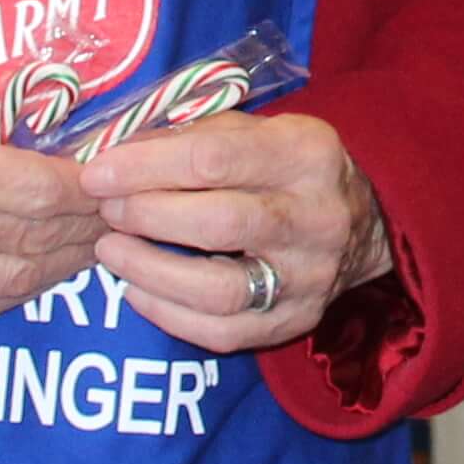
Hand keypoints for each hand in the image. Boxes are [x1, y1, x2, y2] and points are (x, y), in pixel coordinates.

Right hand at [0, 93, 104, 337]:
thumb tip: (35, 150)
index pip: (35, 188)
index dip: (86, 188)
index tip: (115, 179)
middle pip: (32, 237)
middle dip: (86, 226)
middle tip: (120, 212)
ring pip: (13, 280)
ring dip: (62, 263)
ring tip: (93, 243)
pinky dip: (18, 291)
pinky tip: (43, 271)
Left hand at [81, 111, 389, 356]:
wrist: (366, 220)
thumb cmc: (290, 167)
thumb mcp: (259, 131)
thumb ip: (193, 138)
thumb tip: (116, 154)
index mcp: (306, 154)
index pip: (215, 159)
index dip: (145, 167)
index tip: (97, 173)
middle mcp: (315, 217)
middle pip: (218, 223)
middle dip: (146, 216)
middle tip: (106, 210)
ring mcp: (309, 277)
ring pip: (219, 289)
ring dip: (149, 270)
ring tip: (110, 250)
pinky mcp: (296, 321)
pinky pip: (223, 332)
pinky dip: (168, 314)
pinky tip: (137, 289)